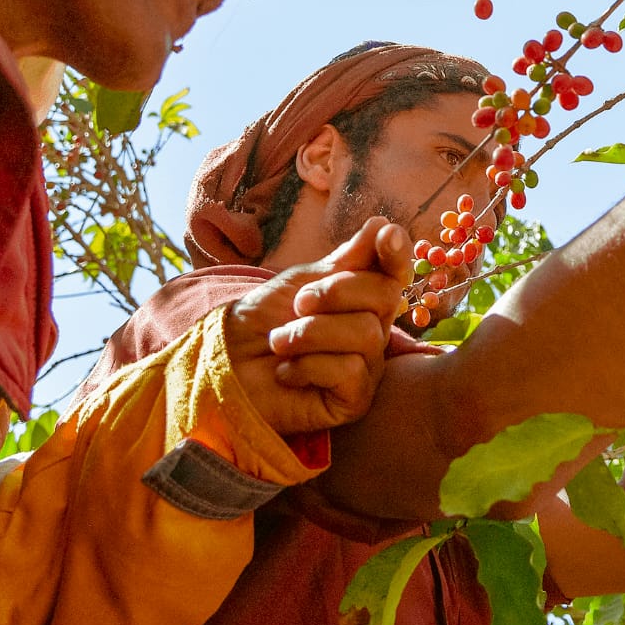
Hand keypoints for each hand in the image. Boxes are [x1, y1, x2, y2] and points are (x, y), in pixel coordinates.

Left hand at [223, 218, 414, 434]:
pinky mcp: (354, 400)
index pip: (395, 271)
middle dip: (334, 292)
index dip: (396, 252)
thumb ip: (346, 259)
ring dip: (309, 333)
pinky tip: (287, 373)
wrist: (227, 364)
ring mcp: (367, 367)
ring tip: (281, 343)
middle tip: (298, 305)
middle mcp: (374, 331)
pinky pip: (350, 370)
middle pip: (385, 296)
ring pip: (366, 334)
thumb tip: (383, 225)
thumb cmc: (263, 322)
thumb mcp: (301, 280)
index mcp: (364, 299)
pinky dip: (308, 366)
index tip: (384, 236)